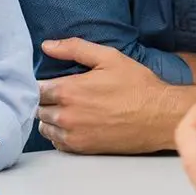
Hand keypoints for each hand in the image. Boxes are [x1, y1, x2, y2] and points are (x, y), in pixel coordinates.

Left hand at [37, 37, 168, 152]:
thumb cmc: (137, 85)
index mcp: (69, 90)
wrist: (159, 116)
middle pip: (38, 107)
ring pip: (45, 126)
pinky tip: (75, 123)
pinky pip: (57, 142)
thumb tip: (47, 46)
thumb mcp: (109, 57)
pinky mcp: (82, 149)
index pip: (36, 88)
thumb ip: (74, 48)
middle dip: (46, 99)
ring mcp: (73, 134)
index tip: (53, 80)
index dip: (43, 83)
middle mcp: (65, 115)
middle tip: (63, 93)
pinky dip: (60, 133)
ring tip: (68, 108)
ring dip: (51, 117)